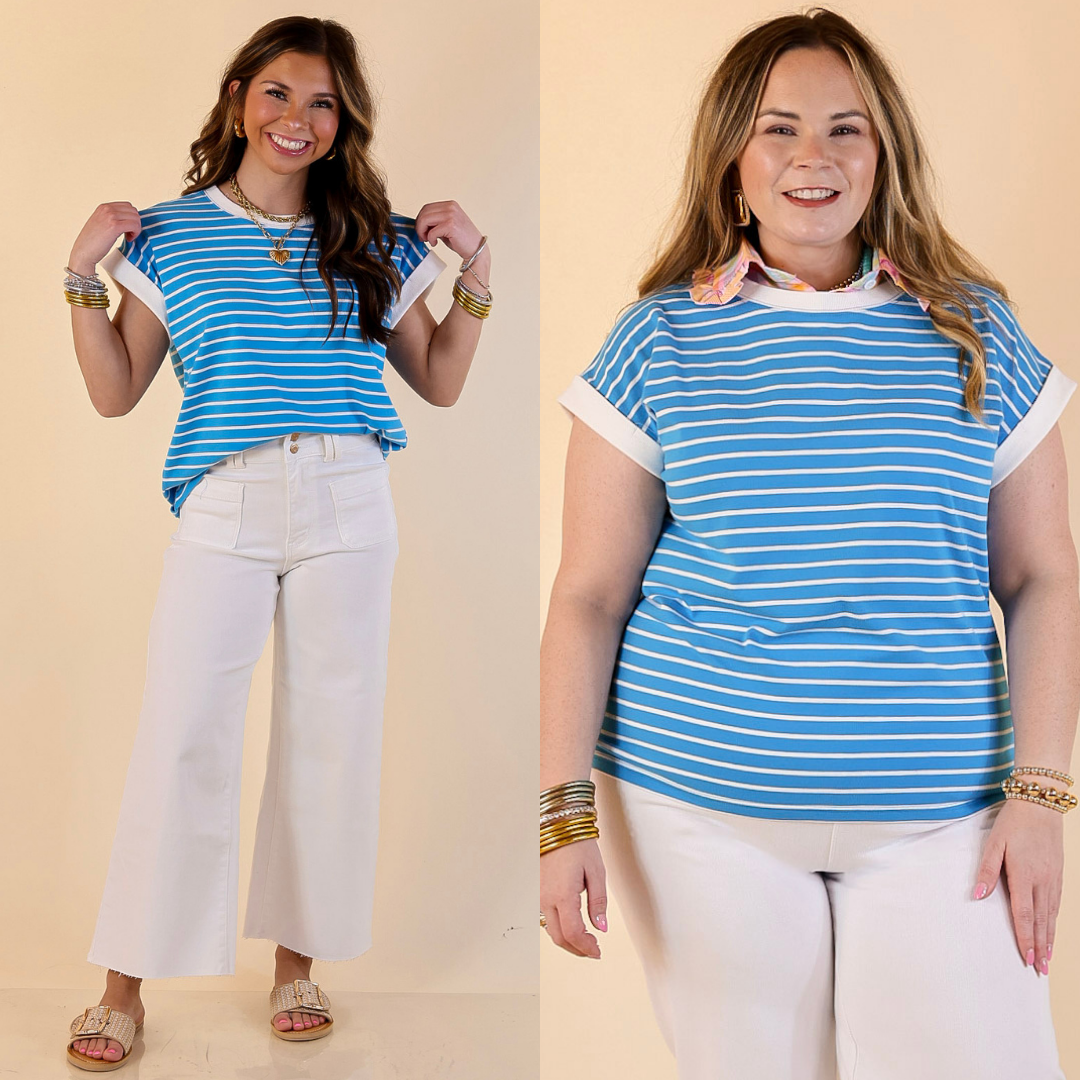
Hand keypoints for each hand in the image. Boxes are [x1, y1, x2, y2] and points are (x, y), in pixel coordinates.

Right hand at [69, 202, 141, 275]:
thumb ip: (112, 218)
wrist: (83, 252)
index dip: (131, 218)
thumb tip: (127, 219)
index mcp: (104, 207)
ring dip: (136, 228)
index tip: (128, 228)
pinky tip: (128, 239)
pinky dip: (135, 233)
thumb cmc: (92, 242)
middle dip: (135, 223)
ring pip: (135, 218)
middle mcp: (107, 209)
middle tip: (130, 233)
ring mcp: (110, 216)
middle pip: (133, 211)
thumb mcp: (101, 223)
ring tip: (129, 237)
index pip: (127, 206)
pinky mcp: (114, 226)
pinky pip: (134, 225)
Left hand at [413, 201, 488, 275]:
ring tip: (427, 240)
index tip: (421, 231)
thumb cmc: (462, 240)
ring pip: (425, 220)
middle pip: (424, 212)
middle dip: (419, 226)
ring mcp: (451, 215)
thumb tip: (420, 224)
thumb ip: (435, 222)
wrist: (476, 250)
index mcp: (450, 205)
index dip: (420, 219)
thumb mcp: (447, 226)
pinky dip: (430, 239)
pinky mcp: (451, 225)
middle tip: (422, 237)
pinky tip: (435, 243)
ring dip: (422, 232)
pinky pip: (432, 232)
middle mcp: (450, 207)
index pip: (427, 207)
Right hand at [540, 838, 607, 958]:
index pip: (573, 933)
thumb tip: (601, 928)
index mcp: (563, 894)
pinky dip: (558, 927)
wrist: (556, 825)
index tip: (598, 951)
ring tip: (585, 939)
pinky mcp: (535, 891)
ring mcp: (538, 895)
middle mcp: (546, 898)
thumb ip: (598, 902)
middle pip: (559, 937)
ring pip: (550, 930)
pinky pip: (545, 917)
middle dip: (578, 949)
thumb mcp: (597, 871)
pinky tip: (571, 924)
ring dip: (568, 940)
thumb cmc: (577, 844)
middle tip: (594, 950)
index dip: (587, 948)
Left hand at [973, 798, 1064, 974]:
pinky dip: (1055, 921)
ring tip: (1047, 958)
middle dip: (1040, 947)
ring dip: (1050, 938)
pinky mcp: (1058, 873)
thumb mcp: (994, 843)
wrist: (1041, 804)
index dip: (1025, 938)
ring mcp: (1053, 878)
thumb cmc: (1013, 823)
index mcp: (1024, 875)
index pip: (1024, 914)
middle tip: (1039, 970)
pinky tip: (1052, 930)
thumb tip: (976, 895)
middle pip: (1041, 921)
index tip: (1026, 958)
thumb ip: (986, 871)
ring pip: (1051, 915)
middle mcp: (1043, 881)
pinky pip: (1057, 904)